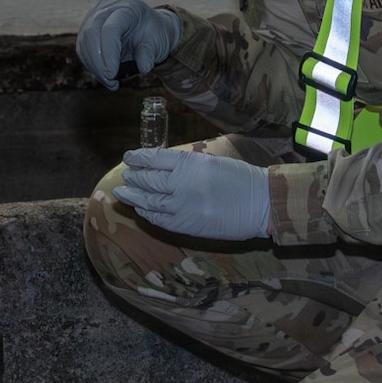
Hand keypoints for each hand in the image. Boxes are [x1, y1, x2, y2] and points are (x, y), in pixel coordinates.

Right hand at [77, 0, 181, 89]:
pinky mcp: (87, 27)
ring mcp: (94, 15)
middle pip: (91, 34)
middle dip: (98, 63)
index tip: (112, 74)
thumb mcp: (157, 43)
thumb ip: (149, 54)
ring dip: (94, 66)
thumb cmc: (154, 34)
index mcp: (128, 7)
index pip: (110, 29)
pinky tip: (103, 74)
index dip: (109, 53)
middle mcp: (107, 6)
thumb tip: (143, 67)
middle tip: (110, 81)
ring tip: (110, 81)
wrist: (149, 28)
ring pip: (84, 42)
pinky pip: (82, 48)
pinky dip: (91, 64)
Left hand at [114, 146, 270, 240]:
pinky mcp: (185, 225)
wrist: (260, 204)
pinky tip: (140, 209)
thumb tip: (160, 166)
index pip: (154, 158)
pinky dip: (146, 213)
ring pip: (148, 200)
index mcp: (189, 163)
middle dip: (134, 177)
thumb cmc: (239, 179)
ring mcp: (181, 206)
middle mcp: (181, 183)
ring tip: (121, 192)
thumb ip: (184, 164)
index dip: (138, 157)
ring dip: (132, 196)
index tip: (129, 157)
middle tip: (126, 175)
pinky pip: (158, 219)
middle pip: (148, 179)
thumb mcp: (210, 161)